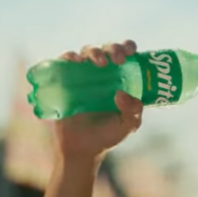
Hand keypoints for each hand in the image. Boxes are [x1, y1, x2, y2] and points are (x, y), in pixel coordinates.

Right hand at [53, 40, 142, 158]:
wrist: (82, 149)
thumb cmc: (107, 134)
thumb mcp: (128, 124)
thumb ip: (133, 110)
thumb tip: (121, 93)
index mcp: (118, 78)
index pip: (124, 54)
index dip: (128, 47)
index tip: (131, 53)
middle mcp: (100, 73)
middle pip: (106, 49)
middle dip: (113, 48)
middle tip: (118, 60)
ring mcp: (81, 75)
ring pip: (86, 52)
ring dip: (93, 52)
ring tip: (100, 63)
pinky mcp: (63, 81)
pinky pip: (63, 63)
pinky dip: (68, 58)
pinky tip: (74, 61)